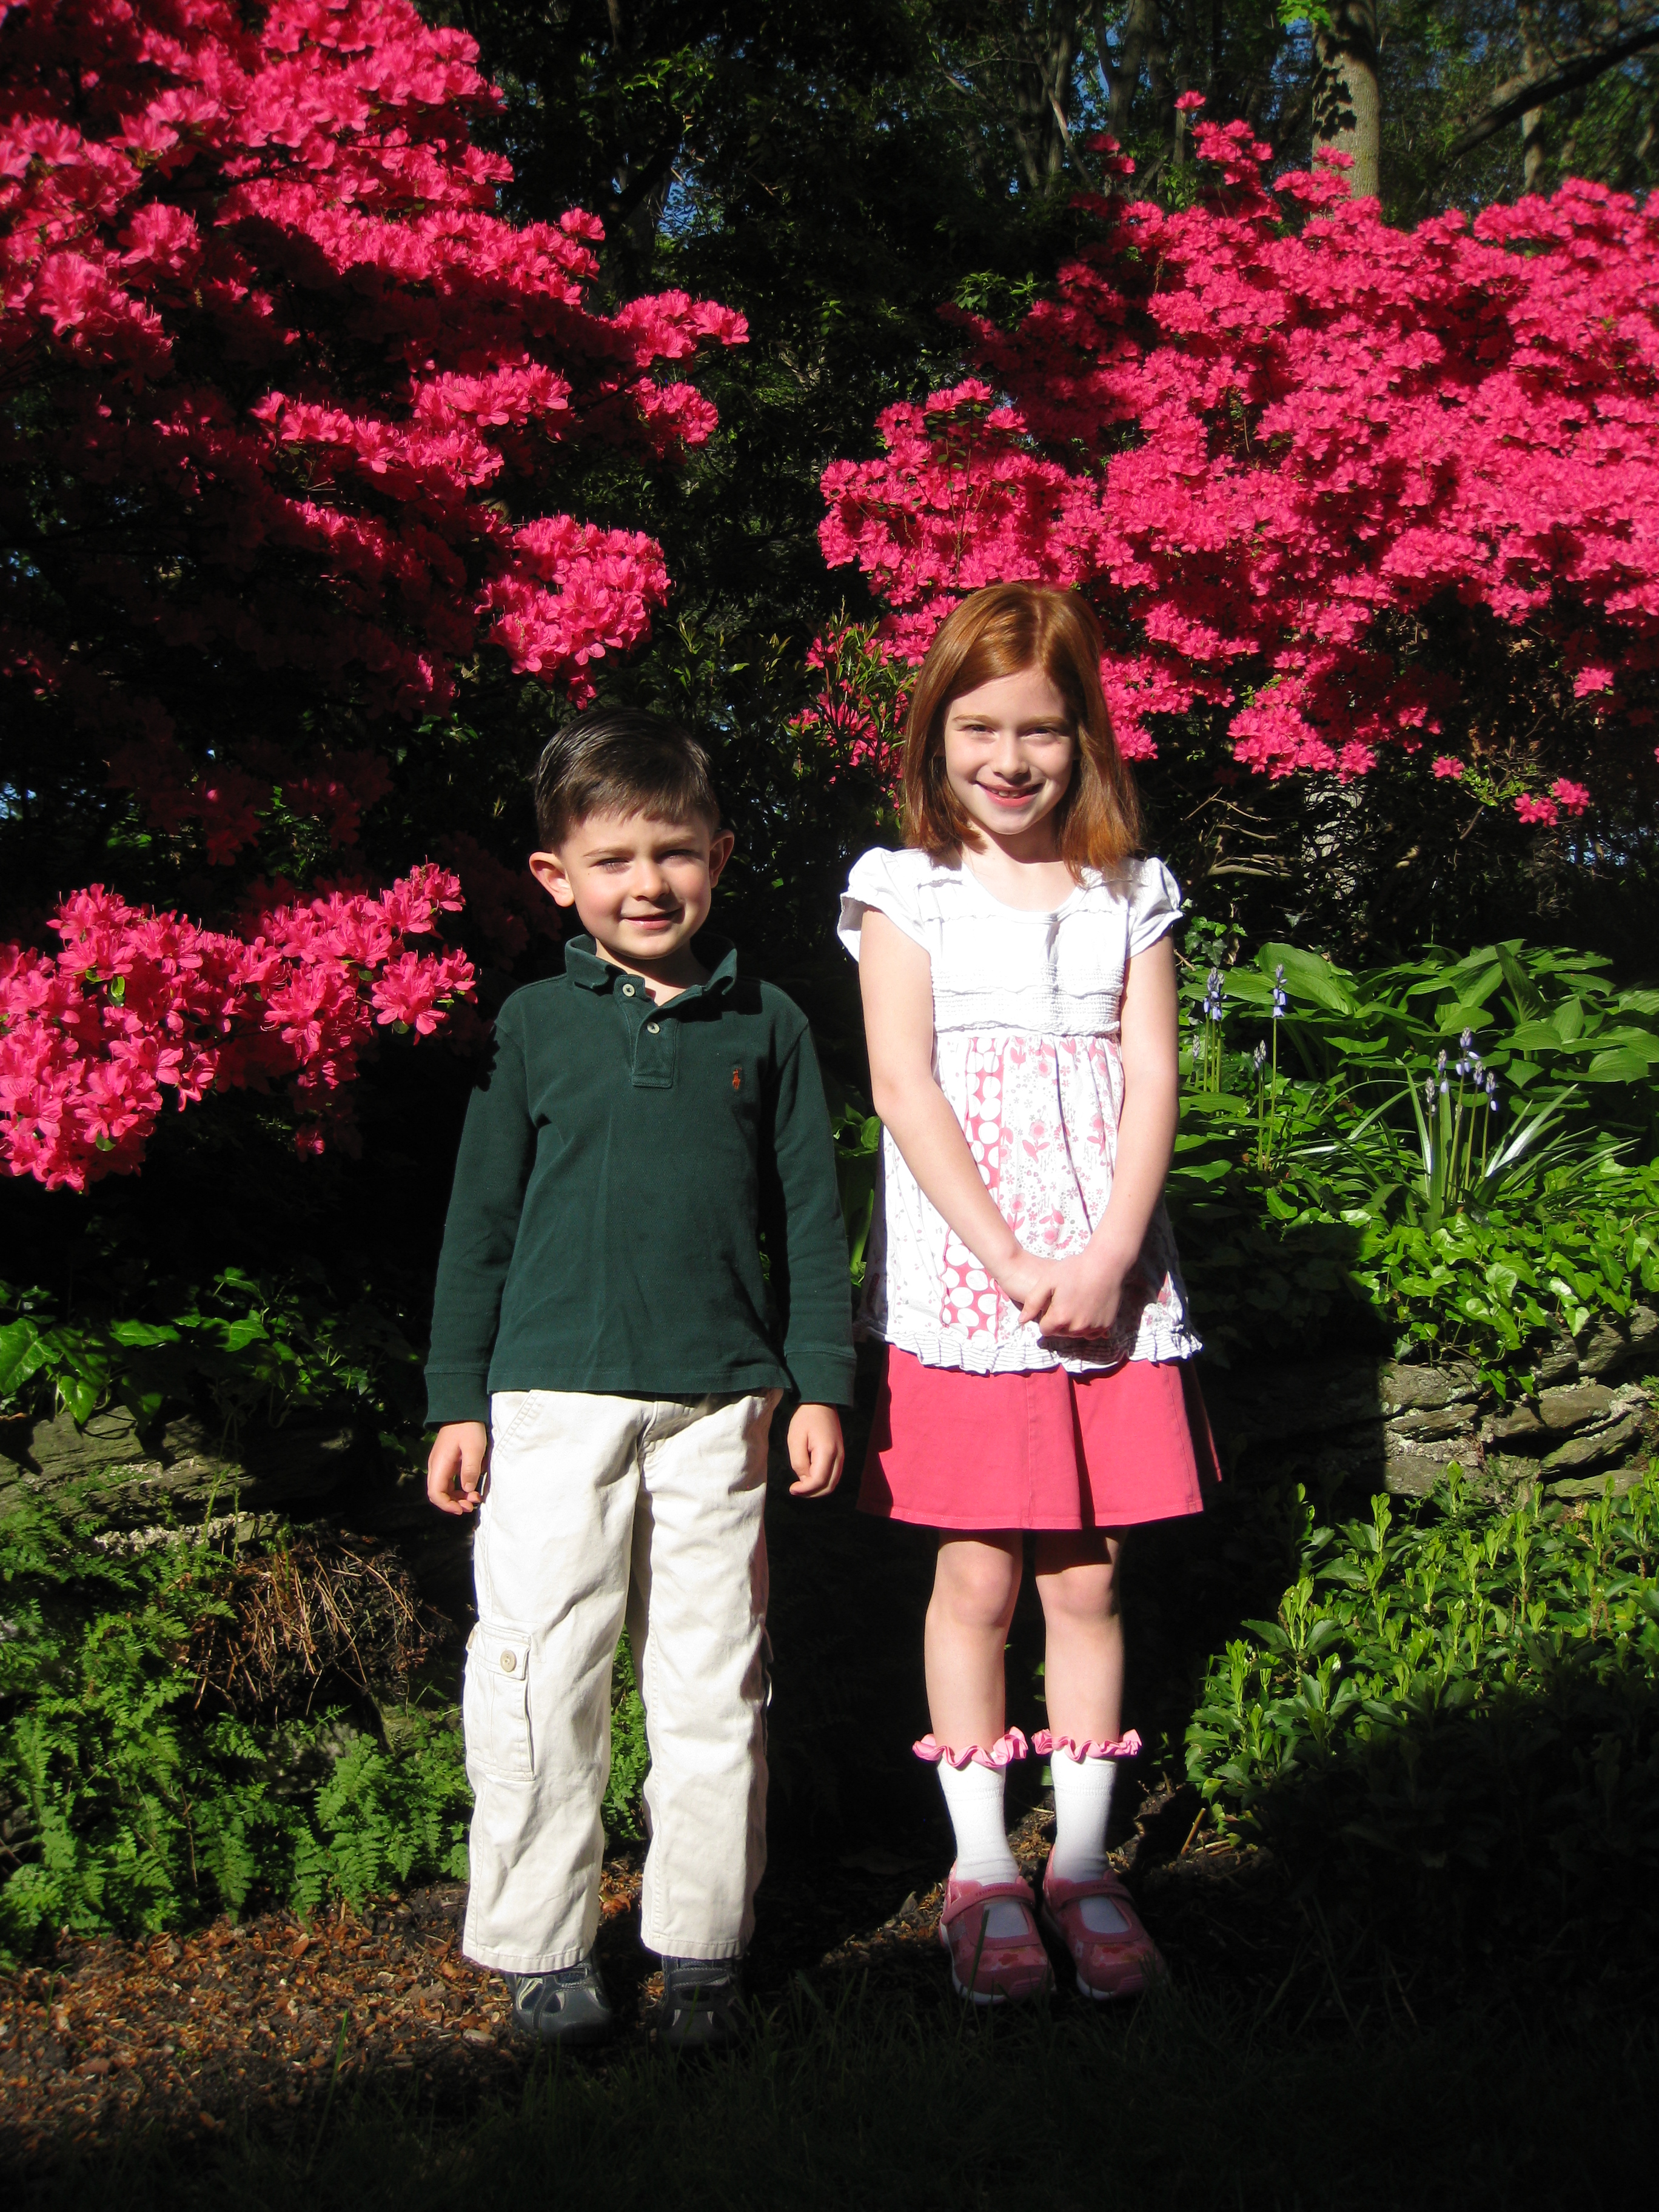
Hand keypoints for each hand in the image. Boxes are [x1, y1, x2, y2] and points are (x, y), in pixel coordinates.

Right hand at [427, 1421, 489, 1514]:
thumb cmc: (468, 1427)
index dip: (447, 1505)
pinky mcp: (447, 1461)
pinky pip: (450, 1480)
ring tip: (474, 1498)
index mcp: (440, 1465)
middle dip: (454, 1503)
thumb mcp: (474, 1448)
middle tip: (472, 1505)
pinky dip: (460, 1487)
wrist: (462, 1410)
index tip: (462, 1509)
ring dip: (458, 1496)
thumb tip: (468, 1490)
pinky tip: (472, 1486)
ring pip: (445, 1488)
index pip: (435, 1493)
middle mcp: (436, 1466)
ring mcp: (441, 1464)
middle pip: (439, 1493)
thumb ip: (470, 1470)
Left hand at [786, 1402, 844, 1497]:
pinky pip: (833, 1475)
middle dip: (811, 1493)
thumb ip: (798, 1462)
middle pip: (828, 1487)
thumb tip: (803, 1479)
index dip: (805, 1489)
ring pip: (832, 1483)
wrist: (821, 1403)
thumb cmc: (805, 1419)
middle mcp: (838, 1457)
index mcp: (827, 1452)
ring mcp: (841, 1456)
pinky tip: (810, 1477)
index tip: (792, 1488)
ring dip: (817, 1489)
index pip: (818, 1481)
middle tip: (796, 1489)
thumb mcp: (795, 1439)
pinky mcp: (840, 1454)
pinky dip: (822, 1482)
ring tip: (801, 1485)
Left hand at [999, 1246, 1127, 1338]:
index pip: (1045, 1329)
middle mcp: (1077, 1327)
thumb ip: (1032, 1302)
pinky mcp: (1106, 1326)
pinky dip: (1088, 1325)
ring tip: (1076, 1303)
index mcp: (1060, 1317)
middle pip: (1060, 1333)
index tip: (1052, 1304)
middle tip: (1064, 1301)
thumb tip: (1021, 1321)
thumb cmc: (1075, 1269)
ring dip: (1073, 1324)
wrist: (1106, 1264)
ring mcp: (1093, 1328)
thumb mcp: (1047, 1281)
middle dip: (1059, 1322)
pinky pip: (1091, 1333)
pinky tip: (1088, 1308)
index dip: (1045, 1317)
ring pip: (1075, 1333)